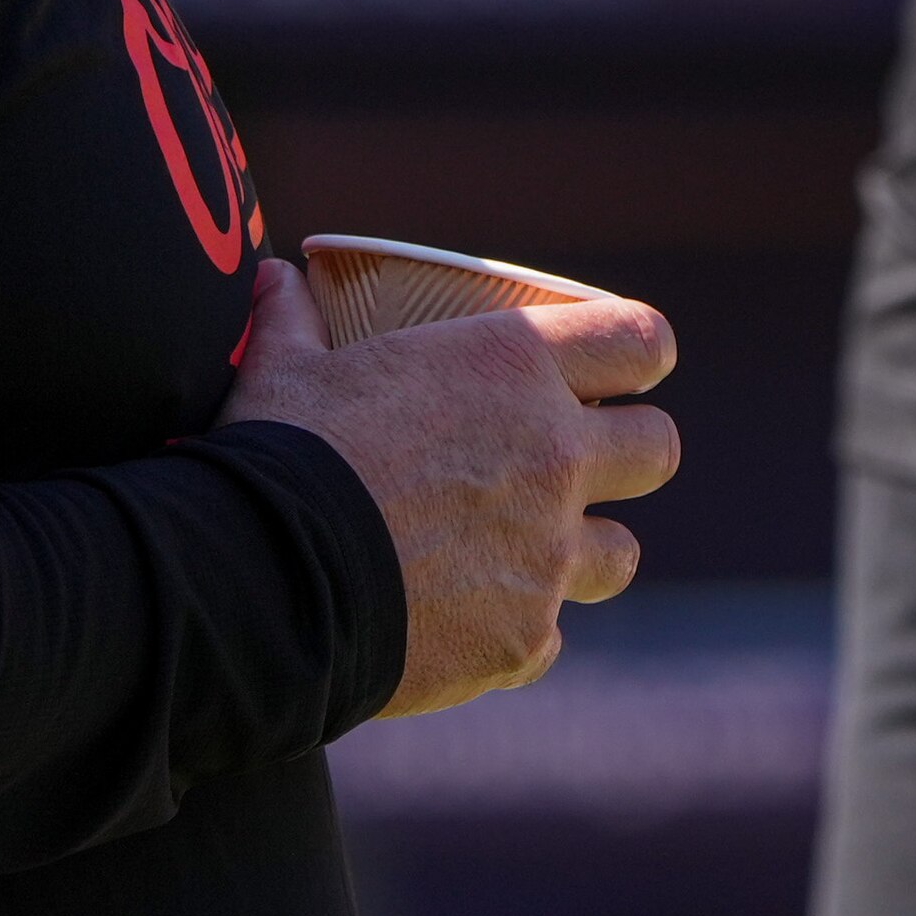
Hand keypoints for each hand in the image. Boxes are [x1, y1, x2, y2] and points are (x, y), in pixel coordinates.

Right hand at [221, 259, 679, 715]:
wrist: (257, 583)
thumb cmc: (277, 458)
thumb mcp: (280, 369)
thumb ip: (291, 320)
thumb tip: (271, 277)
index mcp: (513, 367)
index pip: (642, 342)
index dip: (637, 355)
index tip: (618, 371)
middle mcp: (554, 456)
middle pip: (658, 449)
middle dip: (627, 456)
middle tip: (570, 467)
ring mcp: (549, 556)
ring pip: (621, 555)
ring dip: (581, 553)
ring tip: (520, 557)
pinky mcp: (523, 638)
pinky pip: (544, 638)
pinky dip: (512, 633)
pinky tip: (460, 627)